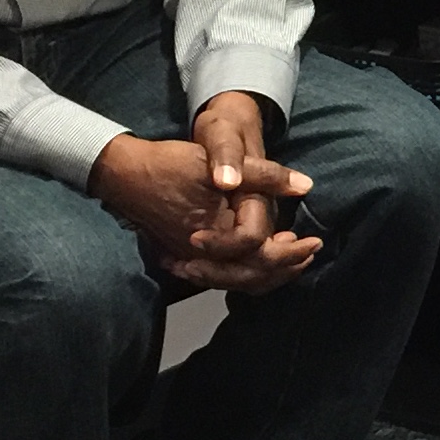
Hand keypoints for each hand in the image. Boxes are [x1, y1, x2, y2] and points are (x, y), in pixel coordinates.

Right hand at [87, 91, 317, 294]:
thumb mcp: (221, 160)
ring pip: (237, 279)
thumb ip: (265, 175)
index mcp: (218, 231)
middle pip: (252, 276)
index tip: (313, 241)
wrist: (126, 173)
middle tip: (310, 252)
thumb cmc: (171, 164)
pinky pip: (222, 273)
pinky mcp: (186, 255)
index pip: (261, 255)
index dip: (291, 252)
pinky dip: (245, 270)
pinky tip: (259, 258)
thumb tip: (306, 185)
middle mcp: (205, 252)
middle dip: (285, 267)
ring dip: (267, 272)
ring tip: (292, 258)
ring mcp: (193, 257)